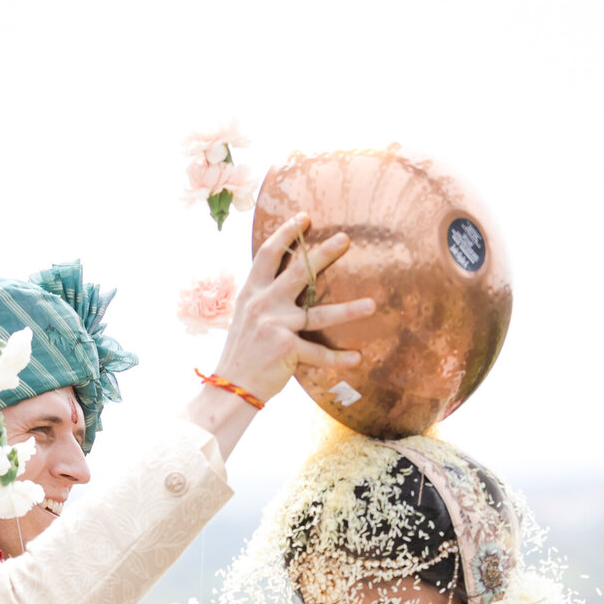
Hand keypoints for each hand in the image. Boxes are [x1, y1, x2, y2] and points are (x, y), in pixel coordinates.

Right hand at [215, 213, 374, 403]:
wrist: (231, 386)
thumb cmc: (242, 352)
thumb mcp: (245, 317)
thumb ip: (263, 298)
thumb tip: (283, 281)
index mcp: (251, 293)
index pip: (268, 254)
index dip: (286, 233)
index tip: (305, 217)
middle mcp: (263, 304)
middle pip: (297, 272)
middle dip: (323, 253)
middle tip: (345, 239)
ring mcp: (275, 326)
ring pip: (318, 314)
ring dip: (348, 310)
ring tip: (372, 304)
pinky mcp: (286, 349)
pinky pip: (318, 354)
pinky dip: (338, 358)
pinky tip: (357, 357)